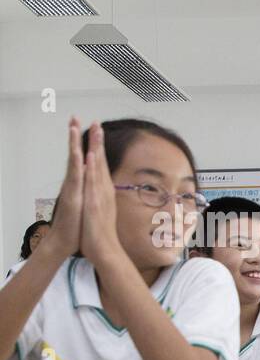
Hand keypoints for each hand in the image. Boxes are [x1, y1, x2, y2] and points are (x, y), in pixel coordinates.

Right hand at [40, 118, 85, 261]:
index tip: (90, 127)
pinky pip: (76, 179)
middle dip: (77, 136)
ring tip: (74, 127)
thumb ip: (89, 191)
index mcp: (81, 184)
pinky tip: (81, 155)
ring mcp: (72, 189)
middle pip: (77, 155)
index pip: (85, 159)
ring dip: (74, 144)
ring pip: (74, 162)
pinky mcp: (72, 197)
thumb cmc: (78, 224)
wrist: (67, 242)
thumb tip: (92, 183)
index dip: (88, 144)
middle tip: (75, 117)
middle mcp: (75, 183)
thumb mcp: (87, 204)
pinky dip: (79, 166)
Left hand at [79, 122, 123, 266]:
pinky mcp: (95, 204)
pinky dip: (94, 168)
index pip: (102, 168)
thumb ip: (103, 204)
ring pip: (98, 168)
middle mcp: (104, 192)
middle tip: (97, 122)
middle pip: (102, 163)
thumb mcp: (102, 216)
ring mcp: (101, 197)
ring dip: (97, 148)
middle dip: (99, 142)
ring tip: (95, 130)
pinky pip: (94, 183)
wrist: (106, 252)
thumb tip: (103, 198)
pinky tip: (92, 155)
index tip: (97, 134)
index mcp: (104, 194)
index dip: (100, 150)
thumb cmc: (102, 237)